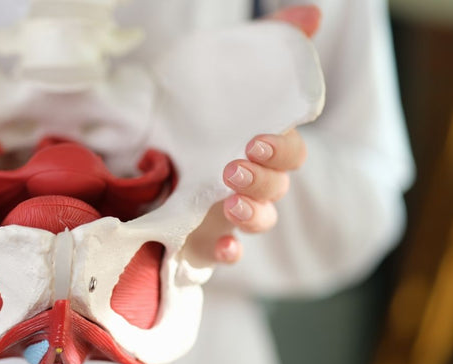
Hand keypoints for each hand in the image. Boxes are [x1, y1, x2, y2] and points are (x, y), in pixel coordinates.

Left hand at [211, 5, 318, 263]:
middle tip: (232, 168)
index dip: (281, 150)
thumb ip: (272, 41)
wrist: (141, 124)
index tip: (255, 140)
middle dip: (261, 181)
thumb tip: (311, 14)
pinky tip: (223, 248)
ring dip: (251, 217)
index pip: (291, 154)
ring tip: (229, 206)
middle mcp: (251, 178)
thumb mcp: (222, 61)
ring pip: (257, 221)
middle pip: (276, 190)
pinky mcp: (200, 229)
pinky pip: (221, 250)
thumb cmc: (191, 96)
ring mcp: (227, 206)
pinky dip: (227, 252)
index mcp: (261, 143)